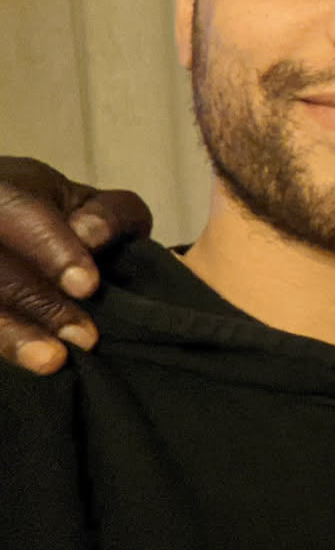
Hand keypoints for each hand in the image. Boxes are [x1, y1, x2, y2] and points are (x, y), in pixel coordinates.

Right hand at [0, 157, 151, 373]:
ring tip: (51, 360)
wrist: (24, 237)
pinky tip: (29, 359)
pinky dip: (5, 340)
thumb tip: (90, 237)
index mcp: (2, 190)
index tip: (87, 286)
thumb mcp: (94, 206)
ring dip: (12, 332)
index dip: (52, 249)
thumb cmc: (68, 220)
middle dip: (38, 301)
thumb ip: (109, 215)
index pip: (19, 211)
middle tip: (84, 337)